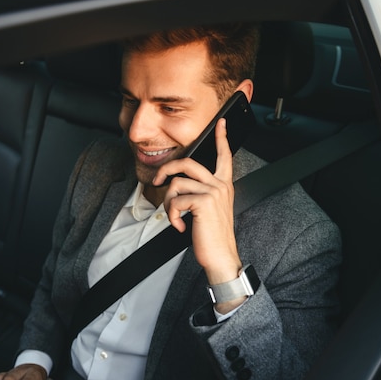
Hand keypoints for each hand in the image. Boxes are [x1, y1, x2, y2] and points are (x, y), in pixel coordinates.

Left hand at [153, 119, 241, 286]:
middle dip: (166, 169)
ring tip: (176, 218)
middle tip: (156, 180)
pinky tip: (180, 227)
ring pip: (176, 184)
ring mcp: (212, 192)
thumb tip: (178, 185)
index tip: (220, 123)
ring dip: (168, 204)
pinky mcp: (203, 202)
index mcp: (224, 185)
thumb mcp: (210, 209)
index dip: (221, 138)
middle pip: (187, 162)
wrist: (220, 256)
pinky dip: (172, 216)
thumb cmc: (212, 235)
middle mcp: (220, 185)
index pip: (224, 156)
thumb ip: (201, 193)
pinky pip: (175, 201)